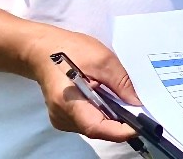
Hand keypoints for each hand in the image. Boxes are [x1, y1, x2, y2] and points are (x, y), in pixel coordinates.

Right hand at [24, 27, 139, 142]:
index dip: (119, 130)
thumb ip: (121, 82)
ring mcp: (61, 119)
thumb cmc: (70, 50)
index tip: (139, 126)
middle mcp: (61, 116)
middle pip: (97, 129)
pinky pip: (88, 121)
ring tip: (120, 99)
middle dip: (120, 122)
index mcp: (67, 102)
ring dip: (112, 117)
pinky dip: (102, 114)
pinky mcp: (64, 117)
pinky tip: (106, 99)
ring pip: (94, 127)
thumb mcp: (103, 59)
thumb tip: (137, 103)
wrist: (43, 50)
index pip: (95, 127)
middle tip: (139, 111)